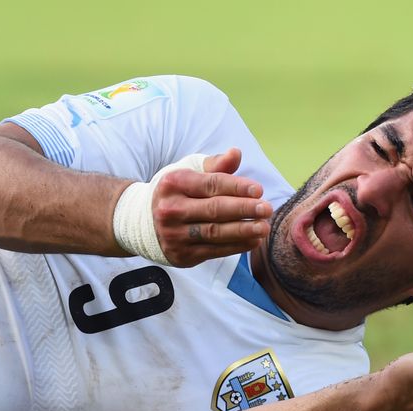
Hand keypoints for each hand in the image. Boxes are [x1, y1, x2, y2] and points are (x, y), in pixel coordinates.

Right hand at [152, 148, 272, 266]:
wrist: (144, 222)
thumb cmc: (176, 192)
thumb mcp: (189, 172)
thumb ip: (215, 165)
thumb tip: (236, 153)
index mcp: (174, 183)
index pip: (211, 184)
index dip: (237, 187)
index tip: (259, 190)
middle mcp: (170, 209)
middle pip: (215, 210)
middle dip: (244, 209)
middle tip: (267, 209)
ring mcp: (174, 234)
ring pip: (215, 233)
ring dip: (244, 230)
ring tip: (264, 227)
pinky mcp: (182, 254)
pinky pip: (214, 250)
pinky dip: (236, 246)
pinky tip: (253, 240)